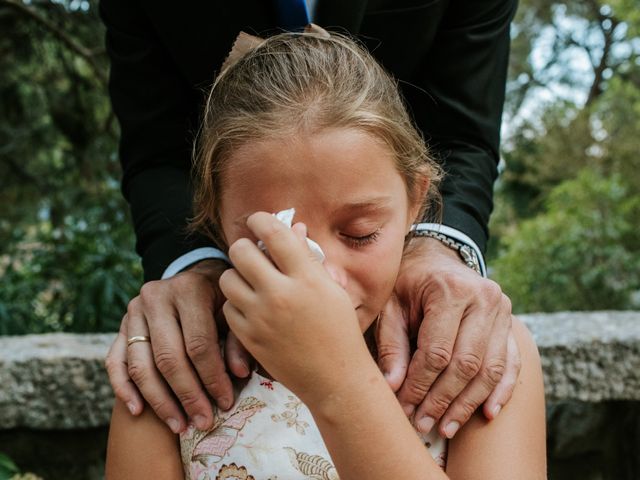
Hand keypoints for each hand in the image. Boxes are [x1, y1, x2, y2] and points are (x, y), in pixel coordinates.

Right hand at [105, 259, 252, 432]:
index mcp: (189, 290)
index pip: (198, 343)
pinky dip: (124, 388)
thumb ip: (238, 341)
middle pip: (168, 357)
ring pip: (140, 364)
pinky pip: (115, 361)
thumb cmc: (219, 299)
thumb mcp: (234, 312)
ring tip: (178, 425)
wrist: (194, 278)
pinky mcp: (121, 325)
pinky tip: (137, 411)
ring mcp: (133, 311)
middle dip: (187, 395)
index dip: (212, 378)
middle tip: (202, 422)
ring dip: (159, 400)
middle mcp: (156, 297)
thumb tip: (239, 373)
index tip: (225, 402)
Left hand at [219, 212, 371, 403]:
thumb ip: (308, 258)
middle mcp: (281, 293)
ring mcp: (261, 317)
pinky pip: (228, 307)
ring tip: (251, 282)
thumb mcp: (331, 289)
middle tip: (253, 253)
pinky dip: (237, 303)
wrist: (336, 378)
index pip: (273, 233)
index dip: (260, 219)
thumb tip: (293, 229)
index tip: (258, 221)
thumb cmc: (340, 330)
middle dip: (245, 247)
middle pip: (241, 251)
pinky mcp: (249, 337)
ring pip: (227, 278)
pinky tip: (252, 307)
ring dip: (237, 275)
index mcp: (306, 277)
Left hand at [376, 237, 520, 437]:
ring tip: (446, 428)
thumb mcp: (390, 306)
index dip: (420, 385)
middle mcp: (483, 298)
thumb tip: (391, 388)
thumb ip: (391, 344)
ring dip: (468, 403)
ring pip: (490, 368)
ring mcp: (502, 311)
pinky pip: (511, 362)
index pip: (437, 351)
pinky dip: (500, 391)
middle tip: (422, 423)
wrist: (436, 258)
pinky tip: (487, 414)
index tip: (404, 408)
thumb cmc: (407, 283)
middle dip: (443, 400)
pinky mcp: (509, 323)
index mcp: (449, 290)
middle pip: (467, 363)